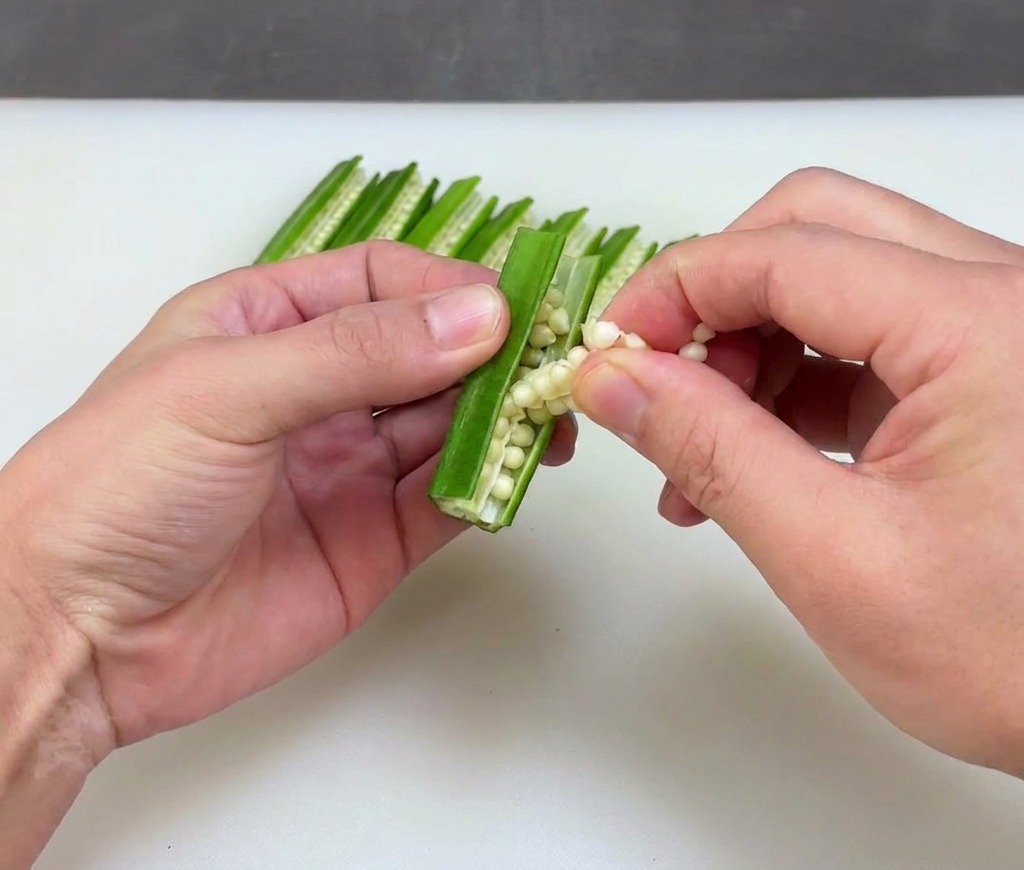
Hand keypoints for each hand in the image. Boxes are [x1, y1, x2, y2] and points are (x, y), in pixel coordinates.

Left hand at [1, 241, 575, 751]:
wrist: (80, 637)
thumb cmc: (119, 484)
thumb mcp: (229, 388)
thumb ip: (357, 352)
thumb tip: (478, 317)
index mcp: (267, 326)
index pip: (381, 282)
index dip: (448, 286)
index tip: (510, 304)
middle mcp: (318, 391)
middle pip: (429, 352)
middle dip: (492, 352)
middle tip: (552, 359)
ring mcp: (350, 467)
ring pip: (450, 424)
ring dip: (502, 416)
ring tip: (551, 413)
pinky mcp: (375, 540)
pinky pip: (448, 499)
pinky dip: (489, 483)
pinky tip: (517, 470)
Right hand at [574, 168, 1023, 774]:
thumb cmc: (1018, 656)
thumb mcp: (835, 557)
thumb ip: (711, 451)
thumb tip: (613, 382)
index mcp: (984, 325)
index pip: (782, 252)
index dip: (673, 293)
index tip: (607, 354)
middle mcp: (1005, 296)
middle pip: (814, 229)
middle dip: (715, 300)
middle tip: (657, 380)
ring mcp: (1000, 330)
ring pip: (836, 279)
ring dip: (750, 346)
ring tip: (695, 447)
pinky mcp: (989, 370)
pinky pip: (867, 335)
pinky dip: (795, 379)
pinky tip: (751, 454)